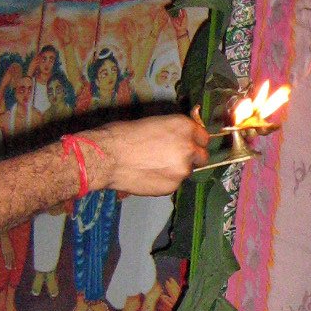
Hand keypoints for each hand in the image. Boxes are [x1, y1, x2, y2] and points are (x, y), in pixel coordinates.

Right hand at [83, 113, 209, 195]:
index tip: (188, 144)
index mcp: (184, 127)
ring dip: (176, 170)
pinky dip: (165, 181)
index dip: (194, 141)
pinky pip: (174, 183)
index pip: (203, 136)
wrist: (108, 158)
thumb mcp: (154, 123)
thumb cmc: (123, 134)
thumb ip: (173, 131)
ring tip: (153, 167)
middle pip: (201, 156)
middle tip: (173, 158)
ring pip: (187, 172)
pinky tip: (147, 176)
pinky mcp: (173, 186)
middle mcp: (189, 148)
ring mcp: (182, 169)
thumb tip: (180, 137)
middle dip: (191, 157)